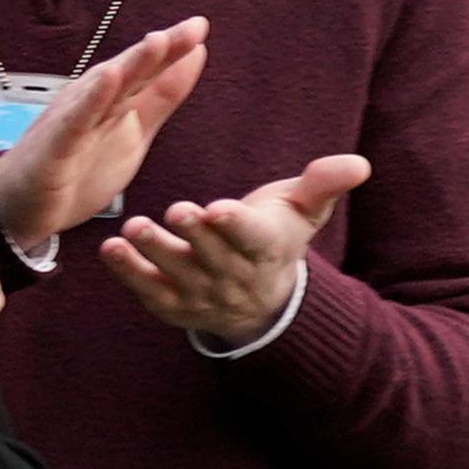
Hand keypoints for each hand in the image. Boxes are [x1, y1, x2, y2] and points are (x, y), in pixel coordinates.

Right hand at [0, 18, 210, 251]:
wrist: (21, 206)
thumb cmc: (77, 166)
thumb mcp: (134, 132)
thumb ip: (162, 95)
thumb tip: (196, 53)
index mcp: (114, 99)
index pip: (147, 70)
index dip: (173, 49)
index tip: (201, 27)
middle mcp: (93, 102)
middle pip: (130, 71)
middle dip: (159, 49)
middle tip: (192, 28)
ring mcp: (73, 122)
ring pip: (105, 89)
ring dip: (130, 65)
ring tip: (157, 42)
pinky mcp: (55, 148)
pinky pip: (74, 122)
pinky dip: (90, 101)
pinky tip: (107, 81)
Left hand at [100, 156, 373, 345]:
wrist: (260, 300)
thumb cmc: (276, 236)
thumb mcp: (303, 209)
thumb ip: (323, 184)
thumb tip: (359, 164)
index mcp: (265, 247)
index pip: (251, 237)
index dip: (235, 224)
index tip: (219, 209)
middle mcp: (232, 276)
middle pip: (210, 255)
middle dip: (193, 235)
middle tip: (175, 211)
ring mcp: (200, 294)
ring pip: (175, 273)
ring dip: (154, 252)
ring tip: (133, 228)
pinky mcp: (171, 304)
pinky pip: (148, 290)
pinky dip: (128, 273)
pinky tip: (109, 250)